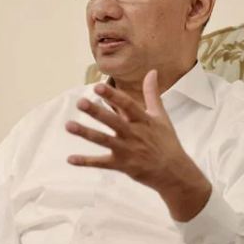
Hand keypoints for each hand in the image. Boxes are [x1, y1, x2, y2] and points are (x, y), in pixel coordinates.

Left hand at [65, 70, 210, 220]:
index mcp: (143, 120)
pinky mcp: (122, 165)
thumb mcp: (161, 116)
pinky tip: (70, 158)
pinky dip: (86, 162)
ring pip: (103, 140)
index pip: (127, 105)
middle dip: (96, 112)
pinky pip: (101, 163)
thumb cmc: (166, 141)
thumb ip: (152, 93)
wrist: (174, 172)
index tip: (97, 86)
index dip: (112, 95)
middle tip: (80, 102)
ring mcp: (127, 150)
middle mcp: (134, 134)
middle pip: (112, 121)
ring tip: (68, 125)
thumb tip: (152, 71)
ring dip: (85, 133)